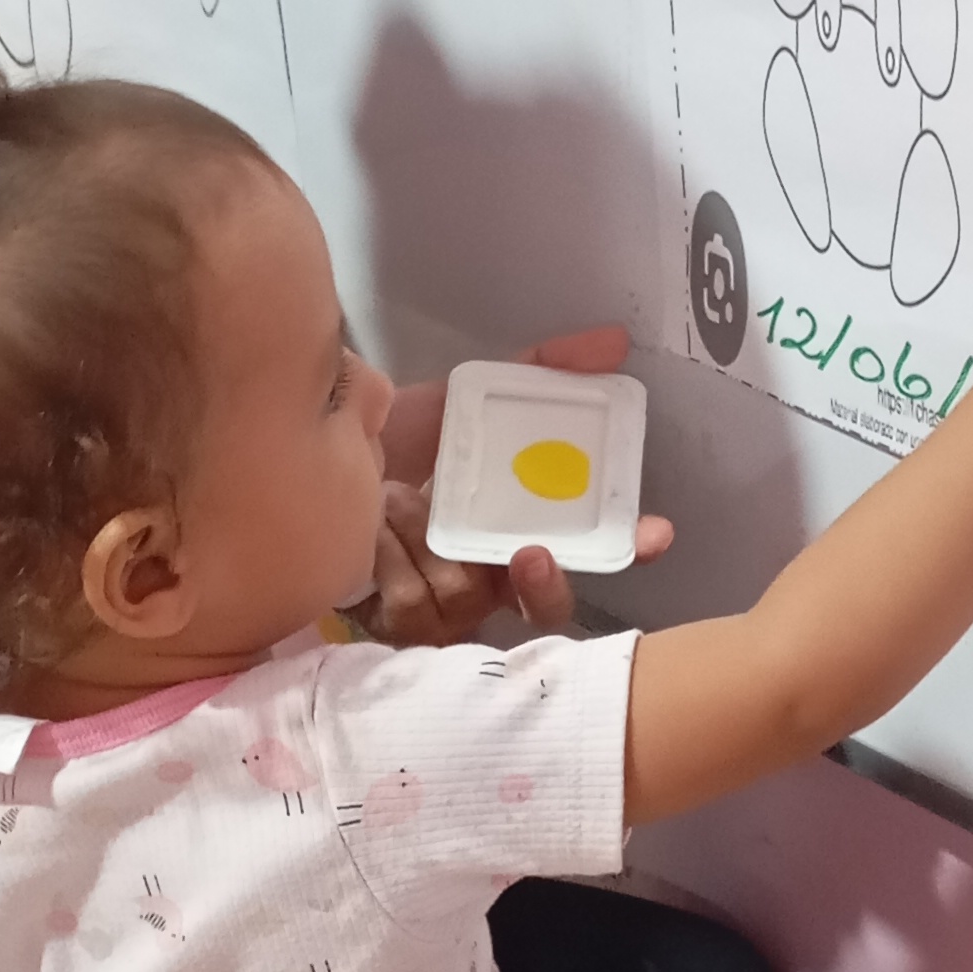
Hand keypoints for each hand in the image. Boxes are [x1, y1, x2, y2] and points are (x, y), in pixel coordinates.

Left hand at [369, 325, 673, 643]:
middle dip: (546, 583)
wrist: (316, 457)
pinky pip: (414, 603)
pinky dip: (394, 553)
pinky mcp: (401, 631)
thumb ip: (539, 370)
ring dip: (434, 539)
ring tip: (401, 496)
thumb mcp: (464, 397)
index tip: (656, 530)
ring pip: (469, 594)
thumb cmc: (396, 441)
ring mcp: (450, 612)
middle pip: (547, 608)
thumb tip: (615, 339)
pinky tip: (372, 526)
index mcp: (523, 530)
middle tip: (529, 550)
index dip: (630, 547)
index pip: (594, 553)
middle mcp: (494, 580)